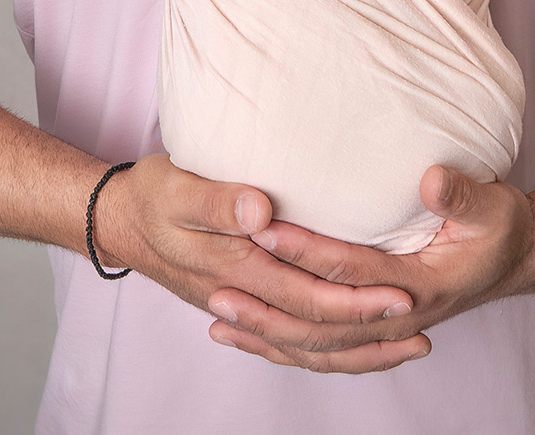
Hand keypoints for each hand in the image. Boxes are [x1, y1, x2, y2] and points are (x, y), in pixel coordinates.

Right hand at [92, 155, 420, 360]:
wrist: (117, 221)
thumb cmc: (150, 195)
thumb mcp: (177, 186)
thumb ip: (218, 199)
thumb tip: (261, 208)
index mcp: (234, 267)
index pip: (306, 295)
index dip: (355, 299)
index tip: (401, 292)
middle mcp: (241, 296)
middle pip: (313, 325)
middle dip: (368, 326)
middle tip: (417, 321)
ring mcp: (241, 306)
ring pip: (303, 344)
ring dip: (354, 348)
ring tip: (403, 346)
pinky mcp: (241, 303)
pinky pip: (287, 340)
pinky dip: (322, 349)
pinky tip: (348, 347)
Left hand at [206, 165, 534, 372]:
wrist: (513, 260)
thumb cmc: (500, 227)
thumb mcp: (493, 205)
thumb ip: (462, 194)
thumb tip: (432, 180)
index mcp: (420, 287)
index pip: (351, 271)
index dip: (307, 251)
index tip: (265, 228)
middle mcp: (397, 317)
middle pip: (324, 322)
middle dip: (270, 305)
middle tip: (221, 282)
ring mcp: (383, 330)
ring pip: (316, 345)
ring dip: (267, 331)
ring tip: (218, 311)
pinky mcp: (372, 329)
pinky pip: (320, 349)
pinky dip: (278, 346)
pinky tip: (238, 334)